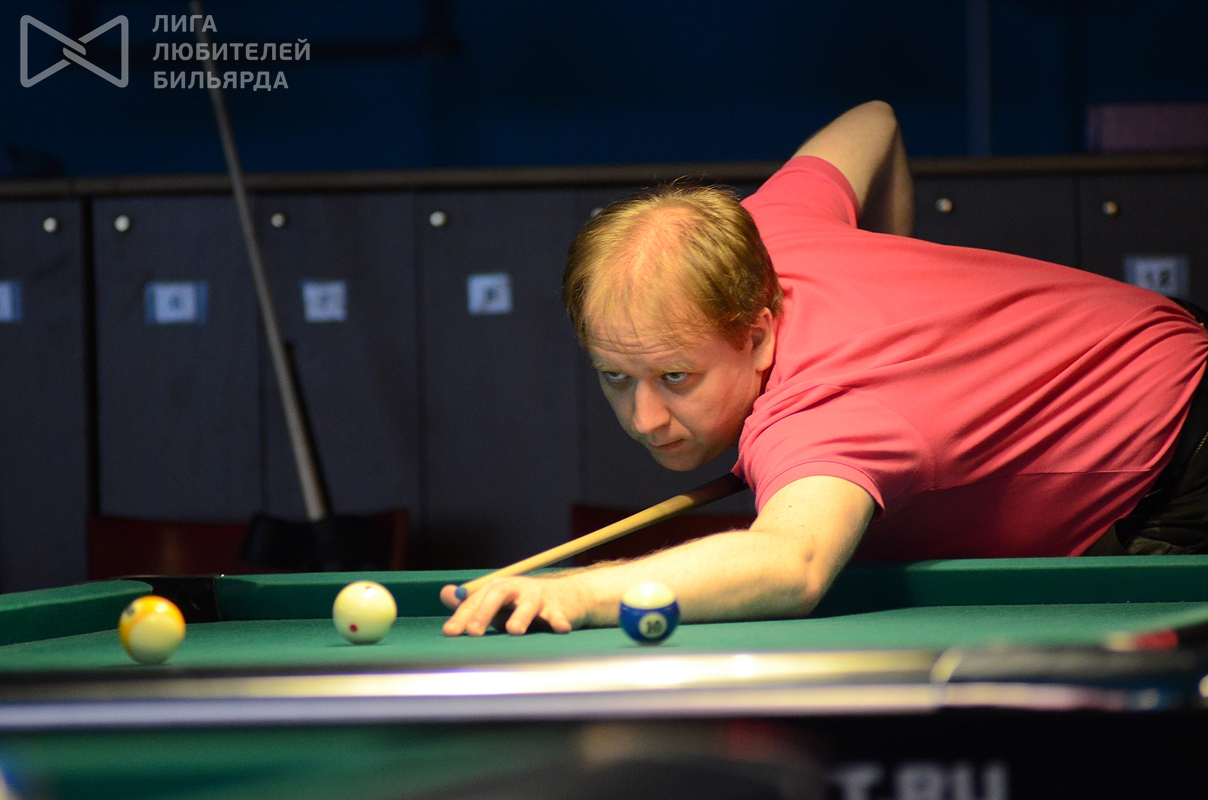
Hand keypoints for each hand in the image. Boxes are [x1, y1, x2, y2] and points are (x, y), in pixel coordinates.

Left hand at [440, 577, 587, 635]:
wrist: (568, 598)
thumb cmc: (525, 605)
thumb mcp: (498, 602)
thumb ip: (471, 603)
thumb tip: (444, 593)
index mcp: (499, 587)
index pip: (476, 601)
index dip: (462, 617)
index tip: (450, 633)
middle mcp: (517, 588)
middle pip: (498, 595)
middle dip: (485, 612)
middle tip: (474, 631)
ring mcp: (538, 598)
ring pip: (528, 606)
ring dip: (521, 617)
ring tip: (514, 631)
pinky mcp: (559, 608)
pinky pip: (557, 616)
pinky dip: (558, 622)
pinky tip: (560, 629)